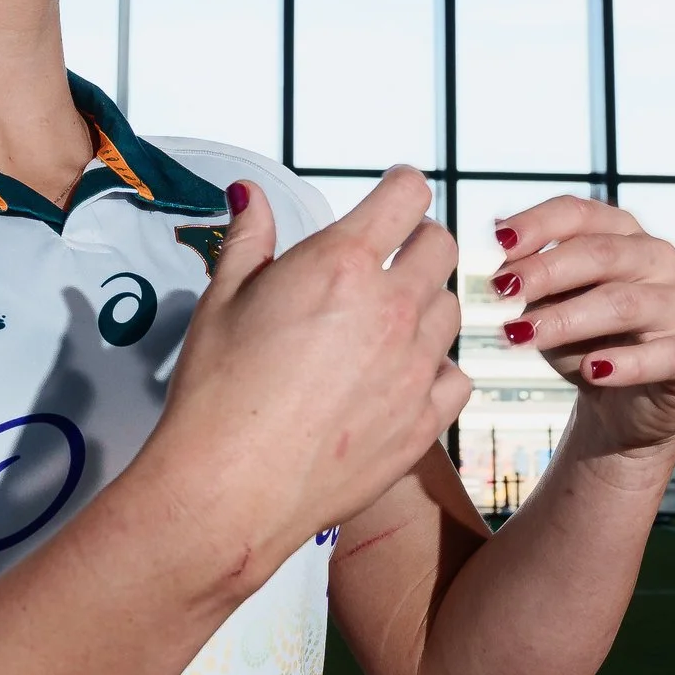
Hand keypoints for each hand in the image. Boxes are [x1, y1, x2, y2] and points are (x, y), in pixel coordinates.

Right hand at [153, 166, 469, 556]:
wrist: (231, 486)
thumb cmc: (218, 392)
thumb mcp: (222, 299)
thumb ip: (249, 238)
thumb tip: (252, 194)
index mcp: (342, 263)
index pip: (407, 196)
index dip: (402, 187)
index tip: (395, 194)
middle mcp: (392, 307)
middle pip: (441, 247)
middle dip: (418, 241)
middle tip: (391, 258)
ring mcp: (415, 367)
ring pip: (450, 312)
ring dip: (426, 306)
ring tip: (387, 325)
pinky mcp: (423, 422)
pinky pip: (456, 378)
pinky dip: (436, 372)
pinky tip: (402, 379)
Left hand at [489, 197, 674, 462]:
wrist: (622, 405)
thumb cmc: (584, 342)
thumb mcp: (549, 305)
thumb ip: (533, 276)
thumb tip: (500, 237)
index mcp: (621, 234)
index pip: (580, 213)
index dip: (538, 223)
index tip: (498, 243)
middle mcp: (656, 259)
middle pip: (601, 253)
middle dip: (546, 270)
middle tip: (502, 291)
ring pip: (624, 302)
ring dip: (568, 318)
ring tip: (522, 335)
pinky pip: (664, 353)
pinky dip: (626, 363)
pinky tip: (592, 370)